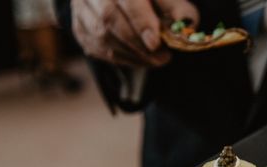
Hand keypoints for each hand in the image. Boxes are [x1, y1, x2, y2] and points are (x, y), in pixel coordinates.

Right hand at [72, 0, 198, 66]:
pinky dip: (122, 58)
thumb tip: (186, 22)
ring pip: (101, 36)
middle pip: (109, 18)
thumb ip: (175, 6)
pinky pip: (97, 49)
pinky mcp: (79, 28)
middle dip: (139, 44)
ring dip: (133, 55)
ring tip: (156, 60)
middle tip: (163, 57)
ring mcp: (81, 9)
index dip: (140, 21)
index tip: (155, 42)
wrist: (120, 0)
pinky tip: (140, 59)